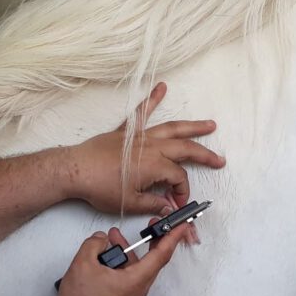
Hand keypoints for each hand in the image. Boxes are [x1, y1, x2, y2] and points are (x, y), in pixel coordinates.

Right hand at [56, 223, 186, 295]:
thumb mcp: (83, 264)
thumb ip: (94, 244)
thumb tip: (100, 239)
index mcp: (137, 279)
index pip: (162, 253)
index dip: (172, 236)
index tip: (181, 225)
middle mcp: (139, 288)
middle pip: (153, 259)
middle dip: (153, 239)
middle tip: (153, 224)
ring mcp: (132, 295)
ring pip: (138, 266)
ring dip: (129, 250)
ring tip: (113, 238)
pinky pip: (129, 275)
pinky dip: (123, 262)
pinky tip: (107, 256)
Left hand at [66, 82, 224, 214]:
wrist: (75, 170)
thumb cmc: (100, 187)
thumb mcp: (131, 203)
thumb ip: (154, 203)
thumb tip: (168, 208)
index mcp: (155, 166)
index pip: (178, 178)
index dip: (181, 192)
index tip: (176, 203)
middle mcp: (152, 147)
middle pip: (185, 149)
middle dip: (205, 155)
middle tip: (220, 160)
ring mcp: (139, 137)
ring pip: (172, 128)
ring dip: (192, 126)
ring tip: (210, 125)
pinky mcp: (126, 132)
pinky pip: (141, 113)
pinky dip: (152, 99)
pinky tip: (162, 87)